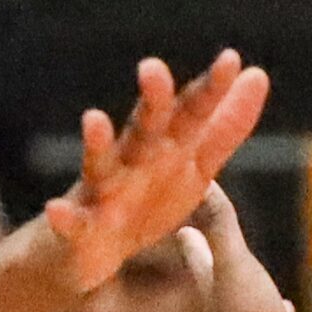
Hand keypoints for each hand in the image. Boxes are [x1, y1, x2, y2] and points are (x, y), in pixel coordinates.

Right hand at [44, 52, 269, 295]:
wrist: (88, 251)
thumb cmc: (144, 202)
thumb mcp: (192, 167)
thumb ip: (223, 128)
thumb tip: (257, 74)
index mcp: (164, 150)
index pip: (190, 116)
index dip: (209, 92)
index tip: (231, 60)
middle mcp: (131, 162)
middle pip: (144, 129)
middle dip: (151, 103)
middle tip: (154, 69)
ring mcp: (101, 193)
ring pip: (100, 165)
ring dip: (97, 144)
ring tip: (93, 120)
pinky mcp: (78, 228)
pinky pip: (70, 223)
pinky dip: (62, 217)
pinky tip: (54, 210)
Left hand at [179, 185, 311, 311]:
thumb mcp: (233, 262)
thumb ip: (220, 223)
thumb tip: (200, 178)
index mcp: (219, 293)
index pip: (201, 260)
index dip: (194, 245)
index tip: (184, 231)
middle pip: (233, 292)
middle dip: (232, 277)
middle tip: (230, 264)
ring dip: (278, 311)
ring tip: (288, 303)